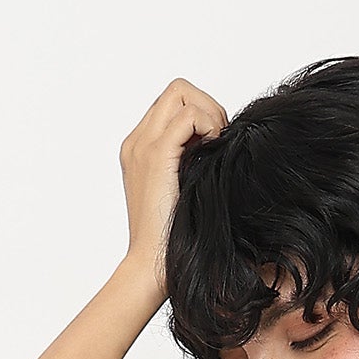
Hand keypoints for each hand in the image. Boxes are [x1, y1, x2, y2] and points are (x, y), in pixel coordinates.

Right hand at [117, 78, 226, 298]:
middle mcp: (136, 142)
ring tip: (213, 150)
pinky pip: (188, 115)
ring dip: (208, 114)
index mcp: (140, 150)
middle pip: (177, 90)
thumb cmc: (174, 240)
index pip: (173, 105)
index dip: (200, 115)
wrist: (151, 267)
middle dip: (206, 108)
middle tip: (217, 144)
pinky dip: (208, 126)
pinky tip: (212, 154)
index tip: (212, 148)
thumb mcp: (184, 190)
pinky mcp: (155, 156)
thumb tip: (222, 141)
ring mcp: (142, 146)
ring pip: (181, 92)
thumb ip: (193, 161)